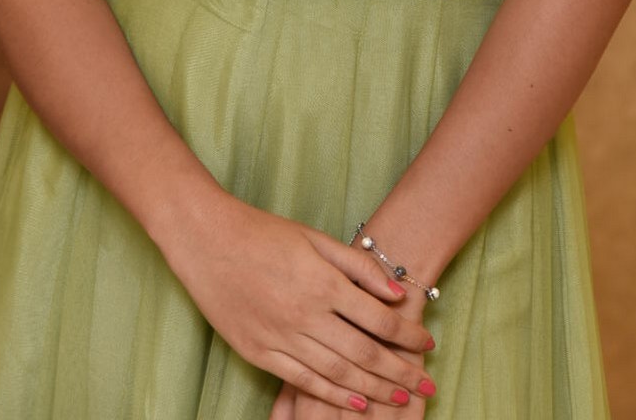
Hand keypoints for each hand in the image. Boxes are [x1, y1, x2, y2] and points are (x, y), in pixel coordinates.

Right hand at [159, 193, 432, 410]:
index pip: (379, 320)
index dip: (407, 336)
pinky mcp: (258, 353)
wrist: (207, 240)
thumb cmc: (263, 232)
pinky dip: (331, 397)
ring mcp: (281, 338)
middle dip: (401, 373)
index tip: (428, 344)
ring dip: (373, 390)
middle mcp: (305, 315)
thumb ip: (357, 266)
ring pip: (337, 375)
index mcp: (323, 284)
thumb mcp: (315, 238)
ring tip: (400, 399)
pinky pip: (302, 382)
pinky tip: (354, 404)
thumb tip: (396, 291)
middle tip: (427, 385)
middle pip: (364, 354)